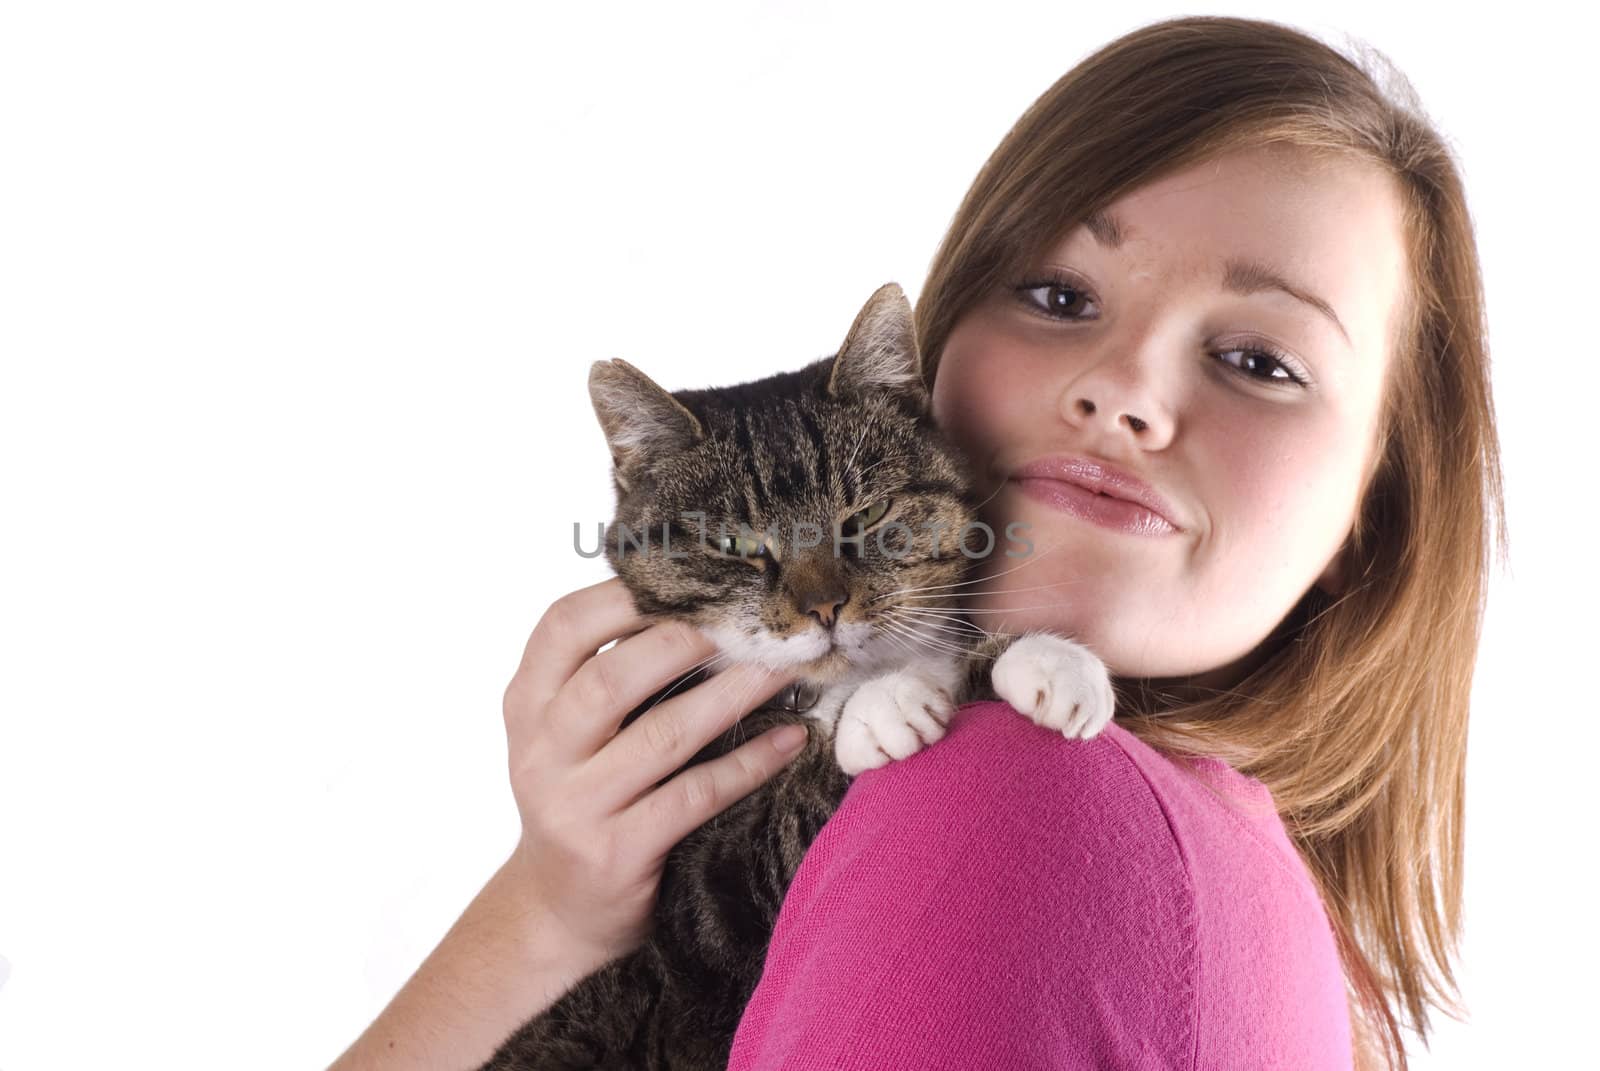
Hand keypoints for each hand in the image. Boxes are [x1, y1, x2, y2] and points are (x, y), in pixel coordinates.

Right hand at [501, 576, 805, 963]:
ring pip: (662, 737)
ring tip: (786, 668)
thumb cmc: (585, 796)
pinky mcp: (616, 854)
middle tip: (750, 620)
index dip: (623, 596)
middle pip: (612, 680)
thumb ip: (610, 670)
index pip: (561, 628)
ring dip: (733, 695)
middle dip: (687, 641)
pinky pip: (694, 797)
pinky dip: (748, 764)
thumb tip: (704, 603)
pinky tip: (790, 740)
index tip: (691, 577)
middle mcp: (541, 752)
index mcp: (526, 704)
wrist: (559, 911)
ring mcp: (575, 807)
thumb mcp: (570, 731)